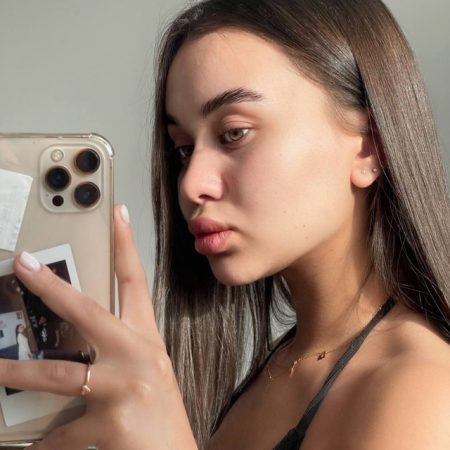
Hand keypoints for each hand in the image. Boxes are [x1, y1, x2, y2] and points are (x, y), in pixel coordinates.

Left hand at [2, 205, 197, 449]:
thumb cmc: (160, 412)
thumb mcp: (145, 371)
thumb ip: (117, 352)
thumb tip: (77, 343)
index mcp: (145, 339)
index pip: (136, 281)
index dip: (126, 245)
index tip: (117, 215)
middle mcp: (136, 355)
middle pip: (89, 311)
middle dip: (52, 288)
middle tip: (24, 265)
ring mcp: (124, 386)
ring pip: (59, 373)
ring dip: (19, 373)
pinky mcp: (112, 422)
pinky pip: (62, 433)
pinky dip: (44, 441)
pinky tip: (34, 445)